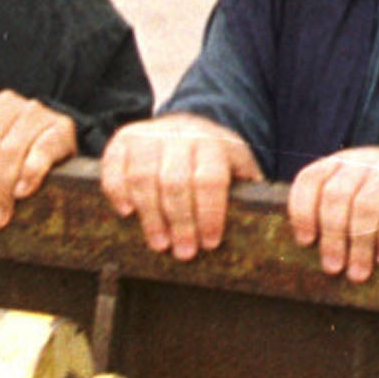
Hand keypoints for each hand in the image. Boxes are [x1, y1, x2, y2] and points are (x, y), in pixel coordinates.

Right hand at [99, 114, 259, 261]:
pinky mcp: (123, 139)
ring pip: (143, 176)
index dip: (209, 214)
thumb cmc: (217, 160)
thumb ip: (248, 192)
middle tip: (184, 252)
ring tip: (159, 243)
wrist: (189, 124)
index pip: (209, 179)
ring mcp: (149, 135)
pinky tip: (127, 212)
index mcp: (214, 143)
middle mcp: (180, 134)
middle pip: (175, 181)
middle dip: (180, 222)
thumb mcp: (239, 168)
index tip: (210, 243)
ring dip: (150, 215)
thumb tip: (264, 229)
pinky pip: (115, 165)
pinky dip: (117, 190)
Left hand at [287, 147, 378, 282]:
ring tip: (358, 274)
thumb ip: (341, 205)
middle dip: (331, 237)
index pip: (311, 178)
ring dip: (358, 245)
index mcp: (346, 162)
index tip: (305, 241)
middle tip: (333, 268)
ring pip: (364, 207)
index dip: (302, 210)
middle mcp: (366, 160)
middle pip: (335, 197)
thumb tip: (310, 247)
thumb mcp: (367, 188)